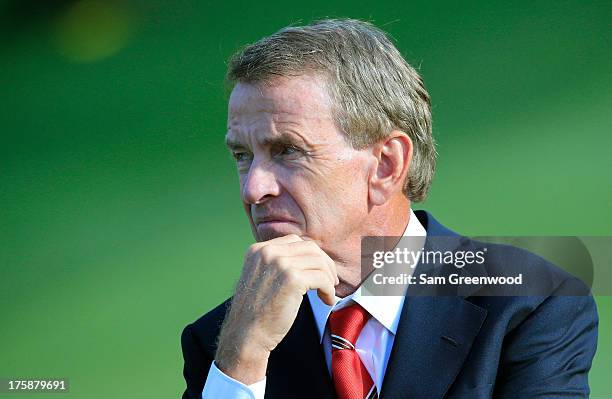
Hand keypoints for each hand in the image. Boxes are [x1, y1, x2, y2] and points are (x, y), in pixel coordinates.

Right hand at [215, 234, 338, 383]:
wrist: (246, 334)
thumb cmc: (256, 312)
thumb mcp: (261, 277)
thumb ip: (277, 264)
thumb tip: (310, 259)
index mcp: (259, 250)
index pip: (295, 241)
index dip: (312, 255)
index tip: (319, 270)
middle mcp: (268, 252)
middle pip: (310, 247)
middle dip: (325, 264)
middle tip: (331, 281)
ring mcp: (280, 264)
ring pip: (319, 262)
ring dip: (329, 278)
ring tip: (328, 293)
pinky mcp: (292, 279)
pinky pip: (322, 278)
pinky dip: (329, 290)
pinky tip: (327, 301)